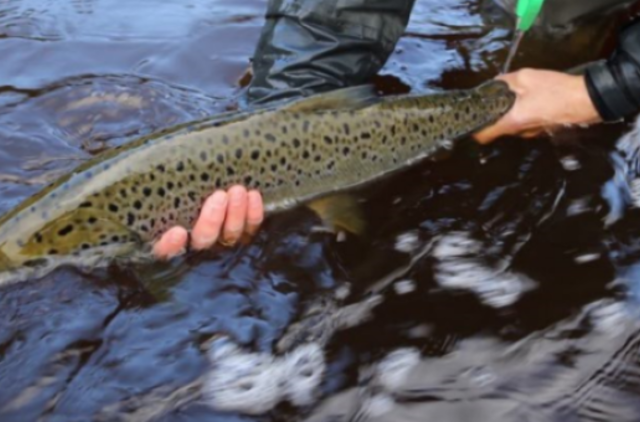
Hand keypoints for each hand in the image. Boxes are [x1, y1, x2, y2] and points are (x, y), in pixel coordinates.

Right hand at [153, 186, 263, 258]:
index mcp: (172, 240)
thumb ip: (161, 196)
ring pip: (230, 235)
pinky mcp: (243, 233)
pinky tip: (253, 195)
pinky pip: (251, 228)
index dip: (171, 247)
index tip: (177, 232)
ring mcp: (222, 240)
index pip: (165, 253)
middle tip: (218, 197)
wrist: (211, 187)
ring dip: (236, 213)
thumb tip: (142, 172)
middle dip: (212, 220)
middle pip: (204, 240)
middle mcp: (198, 246)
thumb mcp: (164, 194)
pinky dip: (253, 213)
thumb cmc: (177, 190)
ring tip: (237, 191)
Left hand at [474, 69, 601, 143]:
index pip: (483, 136)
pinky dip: (524, 113)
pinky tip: (531, 99)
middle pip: (498, 128)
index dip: (475, 128)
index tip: (473, 116)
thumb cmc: (555, 90)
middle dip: (494, 114)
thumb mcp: (526, 78)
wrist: (588, 99)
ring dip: (510, 112)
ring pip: (513, 125)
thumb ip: (504, 82)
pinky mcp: (543, 129)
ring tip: (515, 95)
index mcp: (511, 122)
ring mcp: (532, 133)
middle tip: (494, 98)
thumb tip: (493, 84)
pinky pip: (526, 122)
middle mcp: (519, 132)